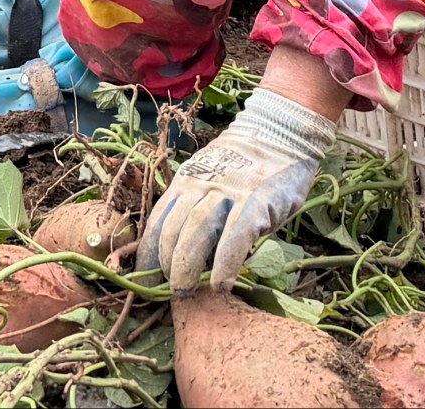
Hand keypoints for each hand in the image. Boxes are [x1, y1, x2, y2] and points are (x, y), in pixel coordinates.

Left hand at [142, 89, 336, 292]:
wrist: (281, 131)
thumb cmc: (247, 163)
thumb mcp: (214, 177)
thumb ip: (201, 205)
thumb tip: (194, 251)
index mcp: (187, 180)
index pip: (159, 219)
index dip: (148, 251)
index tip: (143, 277)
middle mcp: (201, 185)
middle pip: (173, 229)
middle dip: (166, 263)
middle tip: (168, 291)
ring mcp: (227, 193)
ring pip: (197, 233)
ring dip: (187, 267)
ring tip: (185, 293)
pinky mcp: (255, 202)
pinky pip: (234, 238)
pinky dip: (225, 264)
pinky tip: (221, 285)